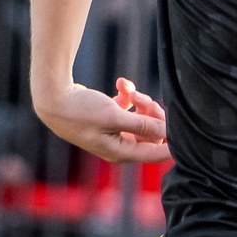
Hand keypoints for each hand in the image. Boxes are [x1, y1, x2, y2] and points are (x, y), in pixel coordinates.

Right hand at [35, 76, 169, 163]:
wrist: (52, 97)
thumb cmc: (80, 110)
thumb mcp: (114, 117)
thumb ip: (142, 125)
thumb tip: (168, 133)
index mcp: (121, 152)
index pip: (156, 153)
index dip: (172, 141)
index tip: (184, 128)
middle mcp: (120, 146)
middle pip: (152, 133)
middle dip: (151, 113)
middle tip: (143, 98)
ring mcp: (115, 133)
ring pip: (141, 119)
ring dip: (139, 102)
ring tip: (128, 89)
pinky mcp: (110, 119)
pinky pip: (129, 110)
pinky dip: (128, 97)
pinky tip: (121, 84)